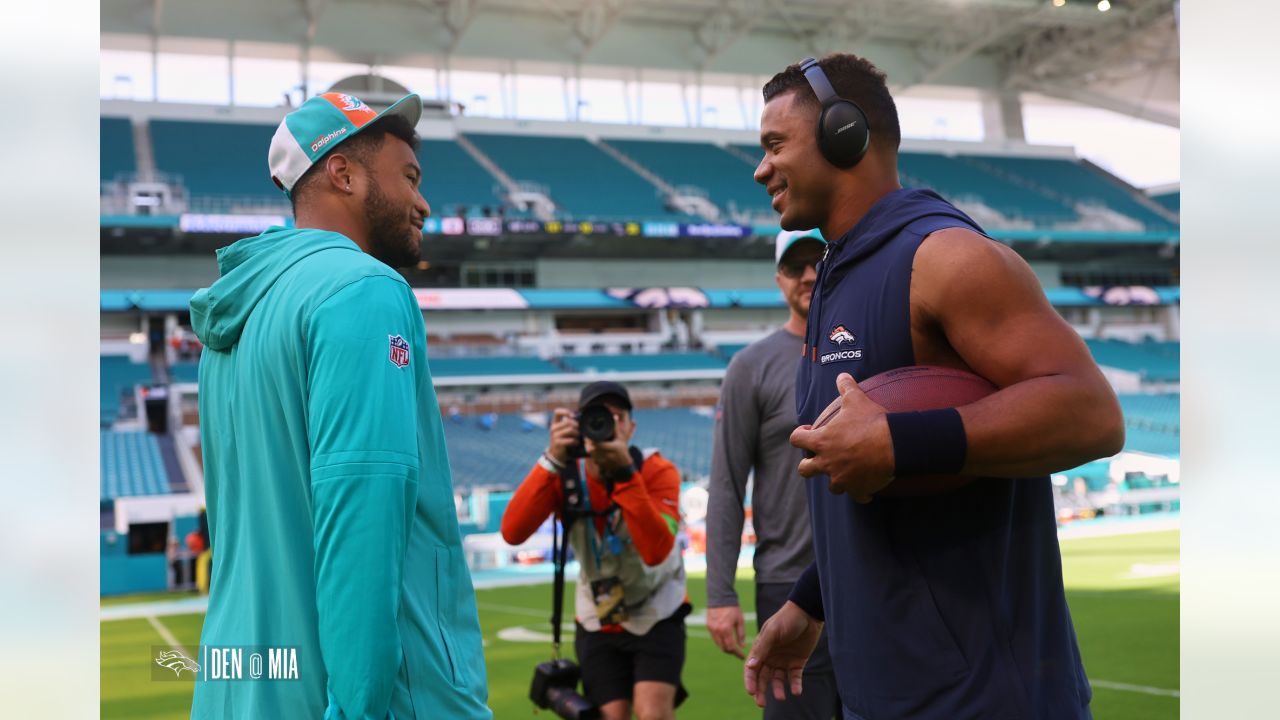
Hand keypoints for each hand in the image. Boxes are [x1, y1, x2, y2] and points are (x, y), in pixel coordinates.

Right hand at [547, 408, 578, 464]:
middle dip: (577, 426)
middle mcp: (553, 428)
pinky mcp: (558, 443)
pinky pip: (571, 439)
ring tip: (578, 438)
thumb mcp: (564, 432)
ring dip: (577, 434)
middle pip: (568, 421)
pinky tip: (576, 443)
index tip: (573, 415)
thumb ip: (569, 425)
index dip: (565, 411)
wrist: (556, 455)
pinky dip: (576, 442)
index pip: (557, 412)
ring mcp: (555, 435)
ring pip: (571, 430)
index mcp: (555, 424)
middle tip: (580, 432)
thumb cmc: (563, 442)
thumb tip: (579, 418)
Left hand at [584, 432, 631, 475]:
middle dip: (587, 444)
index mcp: (613, 448)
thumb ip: (616, 428)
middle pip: (593, 450)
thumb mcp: (621, 438)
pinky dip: (592, 455)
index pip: (598, 444)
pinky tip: (591, 451)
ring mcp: (605, 462)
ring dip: (588, 449)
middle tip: (585, 439)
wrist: (624, 464)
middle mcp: (608, 455)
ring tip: (587, 444)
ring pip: (592, 455)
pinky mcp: (602, 465)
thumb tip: (614, 417)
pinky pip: (594, 460)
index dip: (591, 441)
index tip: (588, 436)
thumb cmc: (623, 449)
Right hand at [706, 605, 745, 658]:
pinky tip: (726, 639)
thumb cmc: (733, 608)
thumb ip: (741, 634)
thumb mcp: (740, 621)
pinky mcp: (708, 626)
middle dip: (731, 651)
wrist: (720, 596)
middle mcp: (717, 631)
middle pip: (723, 648)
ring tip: (732, 646)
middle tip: (737, 652)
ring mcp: (711, 629)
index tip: (742, 656)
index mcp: (726, 630)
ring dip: (725, 647)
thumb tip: (742, 646)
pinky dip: (720, 641)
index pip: (730, 647)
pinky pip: (714, 638)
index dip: (737, 653)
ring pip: (718, 644)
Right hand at [743, 601, 822, 706]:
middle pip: (763, 677)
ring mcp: (784, 660)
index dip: (750, 681)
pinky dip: (795, 686)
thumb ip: (762, 649)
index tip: (751, 692)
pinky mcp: (798, 662)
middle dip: (761, 691)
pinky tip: (796, 691)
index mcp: (761, 649)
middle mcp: (771, 657)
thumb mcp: (772, 632)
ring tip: (781, 697)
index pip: (751, 668)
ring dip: (778, 690)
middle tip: (761, 703)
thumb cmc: (786, 619)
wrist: (808, 613)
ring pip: (778, 680)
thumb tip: (750, 666)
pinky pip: (795, 678)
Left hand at [790, 372, 895, 502]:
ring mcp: (841, 479)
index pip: (796, 440)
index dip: (799, 435)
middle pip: (805, 470)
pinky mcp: (858, 489)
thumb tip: (842, 375)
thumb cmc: (872, 422)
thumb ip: (846, 387)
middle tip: (819, 458)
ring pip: (831, 486)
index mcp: (821, 441)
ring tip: (846, 473)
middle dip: (809, 466)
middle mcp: (827, 463)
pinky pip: (857, 496)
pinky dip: (861, 493)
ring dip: (836, 480)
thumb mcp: (857, 400)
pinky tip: (867, 489)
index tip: (807, 433)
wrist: (894, 444)